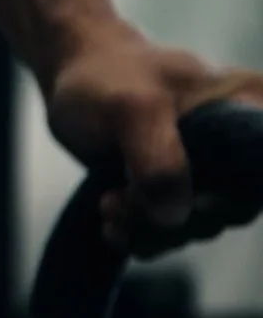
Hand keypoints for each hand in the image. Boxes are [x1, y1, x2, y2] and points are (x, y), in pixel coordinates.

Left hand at [44, 25, 262, 256]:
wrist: (74, 80)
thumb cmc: (106, 79)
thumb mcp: (130, 107)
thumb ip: (158, 157)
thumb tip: (175, 215)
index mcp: (252, 106)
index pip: (260, 170)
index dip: (228, 195)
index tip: (183, 197)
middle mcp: (242, 141)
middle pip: (234, 207)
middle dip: (175, 218)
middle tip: (118, 201)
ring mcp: (213, 169)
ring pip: (201, 225)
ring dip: (152, 231)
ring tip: (108, 205)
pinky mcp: (181, 190)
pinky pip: (175, 232)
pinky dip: (143, 237)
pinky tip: (111, 227)